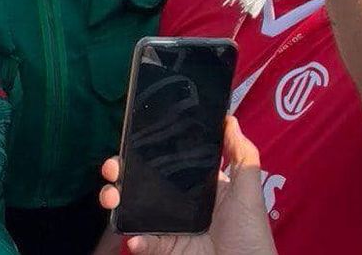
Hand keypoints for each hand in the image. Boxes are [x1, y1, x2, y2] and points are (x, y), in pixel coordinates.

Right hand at [98, 117, 275, 254]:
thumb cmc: (250, 234)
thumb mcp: (249, 191)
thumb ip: (242, 156)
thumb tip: (230, 119)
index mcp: (193, 185)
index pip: (163, 162)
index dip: (143, 151)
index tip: (129, 139)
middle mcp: (176, 203)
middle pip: (139, 182)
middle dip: (119, 171)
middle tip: (112, 167)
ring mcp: (168, 227)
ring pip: (132, 209)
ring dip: (115, 200)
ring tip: (111, 197)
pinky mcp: (166, 249)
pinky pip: (144, 242)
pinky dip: (136, 240)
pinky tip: (134, 237)